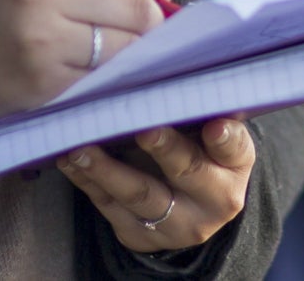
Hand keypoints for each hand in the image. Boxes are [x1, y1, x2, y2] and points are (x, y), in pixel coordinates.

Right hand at [0, 0, 167, 130]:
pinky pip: (103, 76)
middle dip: (146, 20)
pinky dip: (104, 74)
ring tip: (104, 48)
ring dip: (128, 51)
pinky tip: (80, 67)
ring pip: (128, 47)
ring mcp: (44, 39)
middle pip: (138, 6)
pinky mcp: (46, 81)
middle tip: (127, 26)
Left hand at [59, 118, 256, 252]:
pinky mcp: (141, 236)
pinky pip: (109, 207)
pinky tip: (69, 160)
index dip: (224, 138)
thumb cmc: (197, 149)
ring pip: (139, 195)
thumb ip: (200, 107)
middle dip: (163, 149)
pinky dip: (86, 181)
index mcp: (234, 166)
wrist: (187, 206)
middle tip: (142, 128)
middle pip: (186, 171)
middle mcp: (213, 201)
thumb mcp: (212, 129)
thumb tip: (172, 66)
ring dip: (107, 169)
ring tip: (82, 147)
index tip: (213, 126)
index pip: (234, 148)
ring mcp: (175, 224)